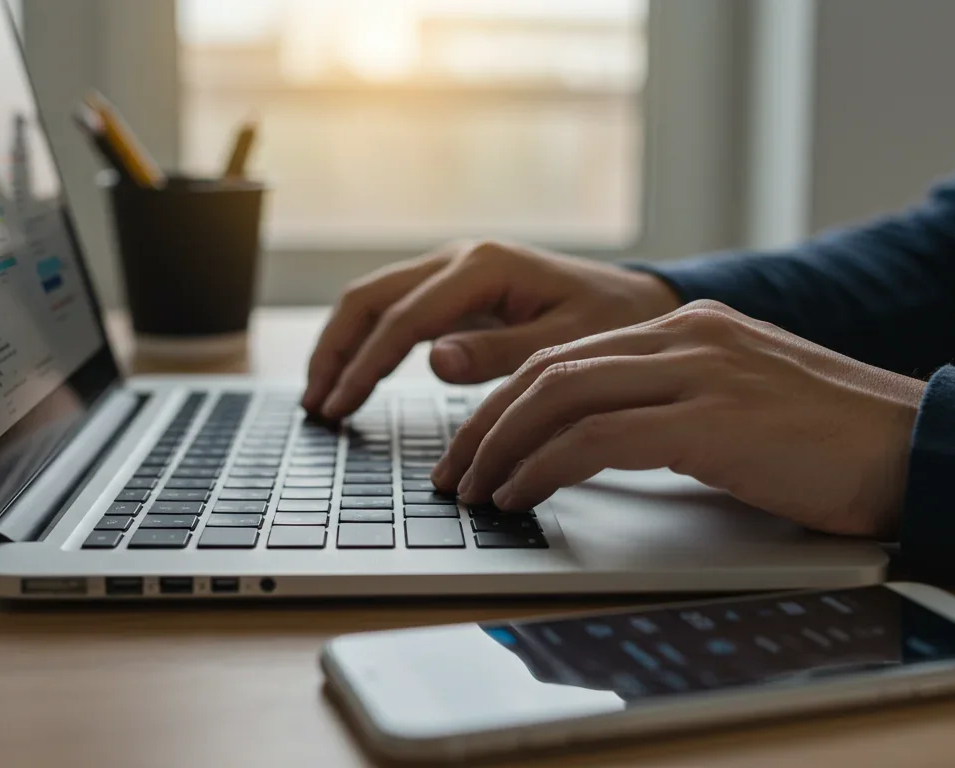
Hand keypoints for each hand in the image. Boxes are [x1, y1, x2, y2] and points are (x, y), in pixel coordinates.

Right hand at [302, 240, 679, 418]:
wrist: (637, 300)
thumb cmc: (611, 321)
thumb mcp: (566, 344)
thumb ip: (501, 353)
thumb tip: (434, 361)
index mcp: (484, 266)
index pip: (404, 319)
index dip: (366, 365)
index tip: (341, 406)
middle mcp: (460, 258)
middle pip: (370, 298)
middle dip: (336, 350)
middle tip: (317, 405)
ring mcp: (453, 269)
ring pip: (374, 299)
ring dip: (342, 344)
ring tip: (322, 396)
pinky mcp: (454, 288)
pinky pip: (394, 309)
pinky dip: (366, 341)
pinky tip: (354, 377)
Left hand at [432, 301, 926, 537]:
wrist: (921, 449)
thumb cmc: (839, 445)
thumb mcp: (745, 407)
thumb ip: (677, 409)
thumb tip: (604, 447)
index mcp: (693, 328)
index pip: (569, 355)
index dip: (508, 401)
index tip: (477, 443)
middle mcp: (687, 336)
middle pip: (548, 370)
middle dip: (485, 423)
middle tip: (453, 471)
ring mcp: (699, 371)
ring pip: (558, 396)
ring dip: (501, 447)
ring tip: (474, 491)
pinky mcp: (712, 420)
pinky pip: (595, 439)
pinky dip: (544, 468)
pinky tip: (522, 496)